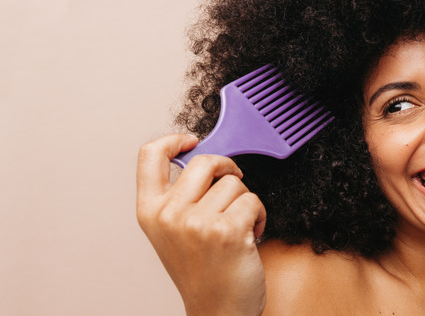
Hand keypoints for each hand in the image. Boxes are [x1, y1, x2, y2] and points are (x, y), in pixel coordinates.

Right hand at [136, 134, 266, 315]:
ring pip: (234, 182)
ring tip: (238, 225)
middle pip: (204, 160)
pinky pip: (253, 200)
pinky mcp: (227, 230)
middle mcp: (169, 214)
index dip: (173, 139)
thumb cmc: (202, 272)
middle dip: (226, 169)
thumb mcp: (173, 232)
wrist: (217, 310)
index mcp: (150, 211)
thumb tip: (200, 159)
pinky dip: (260, 215)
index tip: (191, 140)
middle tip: (232, 183)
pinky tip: (250, 235)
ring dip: (245, 201)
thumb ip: (179, 197)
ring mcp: (197, 222)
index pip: (150, 156)